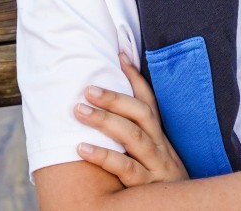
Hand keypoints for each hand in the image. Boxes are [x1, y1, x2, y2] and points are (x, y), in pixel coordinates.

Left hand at [74, 53, 189, 186]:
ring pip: (132, 136)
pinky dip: (103, 156)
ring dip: (104, 120)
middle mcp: (160, 146)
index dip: (135, 77)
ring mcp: (155, 165)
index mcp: (161, 136)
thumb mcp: (157, 156)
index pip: (149, 101)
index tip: (119, 55)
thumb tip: (113, 114)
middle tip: (88, 88)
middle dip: (114, 97)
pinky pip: (125, 169)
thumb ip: (140, 136)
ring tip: (79, 110)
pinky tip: (82, 148)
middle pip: (140, 114)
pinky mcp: (147, 186)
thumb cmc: (162, 183)